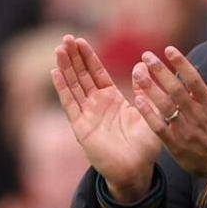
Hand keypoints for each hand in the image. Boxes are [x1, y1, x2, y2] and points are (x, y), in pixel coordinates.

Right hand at [51, 35, 161, 203]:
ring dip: (66, 68)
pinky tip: (56, 73)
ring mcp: (87, 116)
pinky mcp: (81, 127)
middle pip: (82, 76)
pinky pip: (70, 105)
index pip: (97, 73)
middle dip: (74, 57)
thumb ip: (145, 89)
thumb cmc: (145, 146)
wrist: (136, 170)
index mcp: (112, 100)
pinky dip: (63, 88)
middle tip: (66, 37)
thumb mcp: (150, 111)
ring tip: (59, 49)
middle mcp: (96, 106)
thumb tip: (141, 65)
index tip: (81, 40)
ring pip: (74, 86)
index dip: (88, 57)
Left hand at [131, 46, 206, 177]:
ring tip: (138, 73)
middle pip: (176, 90)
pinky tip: (138, 99)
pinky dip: (148, 113)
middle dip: (160, 71)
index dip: (181, 64)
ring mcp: (184, 129)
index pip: (194, 79)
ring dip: (151, 88)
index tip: (168, 49)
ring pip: (165, 106)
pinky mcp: (174, 143)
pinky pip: (158, 126)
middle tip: (147, 56)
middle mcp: (196, 114)